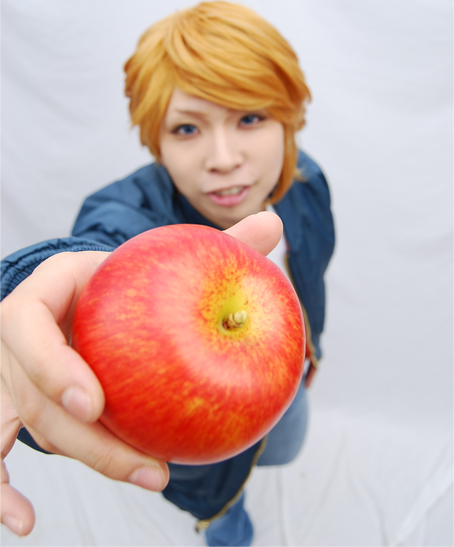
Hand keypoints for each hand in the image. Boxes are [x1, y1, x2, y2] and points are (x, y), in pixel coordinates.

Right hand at [1, 211, 282, 535]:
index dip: (51, 362)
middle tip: (143, 462)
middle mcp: (17, 336)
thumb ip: (214, 246)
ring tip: (145, 476)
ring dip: (80, 461)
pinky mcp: (12, 408)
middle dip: (81, 436)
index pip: (27, 323)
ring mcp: (9, 376)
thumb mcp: (161, 262)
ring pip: (22, 427)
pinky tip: (24, 523)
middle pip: (30, 392)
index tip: (95, 399)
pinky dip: (0, 492)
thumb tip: (273, 220)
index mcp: (46, 292)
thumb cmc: (126, 284)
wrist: (89, 305)